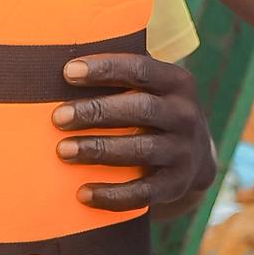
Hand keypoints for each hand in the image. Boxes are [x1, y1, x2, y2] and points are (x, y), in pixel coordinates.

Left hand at [56, 53, 215, 214]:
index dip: (105, 69)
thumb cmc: (152, 110)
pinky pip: (143, 192)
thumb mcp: (150, 87)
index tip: (68, 72)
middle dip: (96, 112)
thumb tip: (59, 60)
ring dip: (99, 150)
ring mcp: (183, 151)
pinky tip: (83, 193)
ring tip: (63, 151)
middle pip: (140, 109)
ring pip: (140, 150)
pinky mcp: (176, 184)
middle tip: (58, 118)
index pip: (140, 69)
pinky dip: (112, 195)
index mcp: (176, 82)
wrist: (195, 157)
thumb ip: (119, 74)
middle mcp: (185, 115)